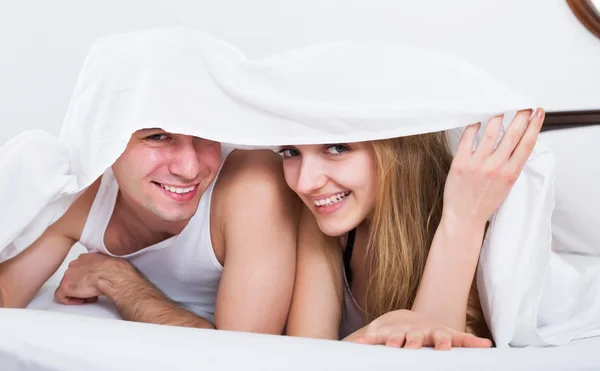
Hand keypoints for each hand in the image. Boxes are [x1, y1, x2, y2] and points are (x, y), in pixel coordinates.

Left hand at [55, 253, 130, 304]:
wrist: (113, 276)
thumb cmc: (117, 270)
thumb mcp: (112, 263)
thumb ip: (104, 265)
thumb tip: (108, 271)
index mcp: (86, 257)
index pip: (80, 268)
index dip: (87, 278)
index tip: (94, 283)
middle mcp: (75, 264)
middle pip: (73, 277)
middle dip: (82, 285)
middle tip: (92, 291)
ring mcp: (69, 275)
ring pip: (68, 286)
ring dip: (78, 293)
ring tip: (90, 296)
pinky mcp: (65, 287)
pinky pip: (61, 296)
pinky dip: (71, 301)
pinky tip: (82, 301)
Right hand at [352, 310, 491, 349]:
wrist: (404, 319)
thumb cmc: (431, 333)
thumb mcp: (448, 335)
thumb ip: (466, 341)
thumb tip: (489, 344)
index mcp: (433, 333)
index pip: (440, 336)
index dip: (442, 342)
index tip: (444, 348)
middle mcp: (416, 331)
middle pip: (415, 337)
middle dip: (413, 341)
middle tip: (411, 347)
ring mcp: (399, 332)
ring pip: (395, 336)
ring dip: (392, 341)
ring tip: (391, 346)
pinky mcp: (384, 333)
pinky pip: (375, 337)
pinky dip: (368, 340)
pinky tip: (360, 343)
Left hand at [443, 108, 544, 226]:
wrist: (464, 218)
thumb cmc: (484, 203)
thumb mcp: (506, 185)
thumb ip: (511, 165)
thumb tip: (515, 143)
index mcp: (510, 173)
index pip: (527, 144)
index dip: (535, 126)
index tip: (538, 112)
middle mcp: (496, 167)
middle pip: (513, 134)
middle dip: (520, 116)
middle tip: (523, 105)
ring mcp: (478, 164)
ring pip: (491, 132)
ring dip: (497, 117)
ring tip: (500, 109)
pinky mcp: (460, 163)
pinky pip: (468, 138)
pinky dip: (474, 126)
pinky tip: (477, 119)